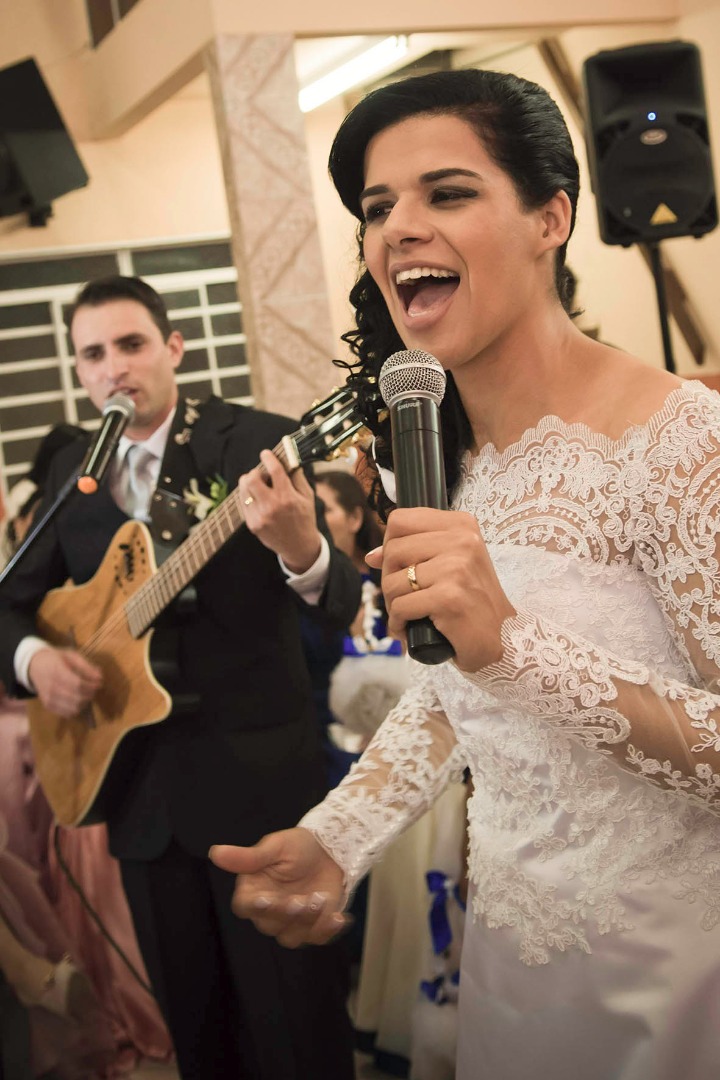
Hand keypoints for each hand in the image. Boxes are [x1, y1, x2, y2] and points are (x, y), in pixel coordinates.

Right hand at [29, 646, 102, 718]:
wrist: (35, 666)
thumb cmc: (56, 659)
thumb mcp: (71, 655)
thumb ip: (86, 666)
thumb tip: (100, 677)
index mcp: (56, 671)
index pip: (77, 684)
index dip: (91, 686)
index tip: (99, 683)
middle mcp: (51, 687)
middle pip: (77, 698)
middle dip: (90, 694)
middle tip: (95, 688)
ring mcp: (48, 698)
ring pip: (74, 708)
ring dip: (85, 702)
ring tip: (87, 693)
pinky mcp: (48, 706)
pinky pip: (67, 713)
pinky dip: (76, 708)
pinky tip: (78, 699)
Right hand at [209, 827, 347, 947]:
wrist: (332, 850)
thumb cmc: (298, 846)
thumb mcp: (274, 847)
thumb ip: (248, 856)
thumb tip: (214, 852)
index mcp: (254, 890)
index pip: (245, 907)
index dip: (255, 906)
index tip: (268, 898)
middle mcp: (269, 911)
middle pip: (269, 925)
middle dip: (287, 914)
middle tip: (302, 899)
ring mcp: (291, 922)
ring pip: (291, 937)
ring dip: (308, 922)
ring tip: (322, 899)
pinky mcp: (313, 928)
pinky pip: (317, 938)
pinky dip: (328, 930)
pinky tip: (338, 917)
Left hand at [239, 451, 321, 573]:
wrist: (299, 546)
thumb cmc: (305, 518)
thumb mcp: (308, 496)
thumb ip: (298, 477)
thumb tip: (289, 459)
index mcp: (287, 497)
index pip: (274, 470)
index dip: (268, 457)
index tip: (265, 453)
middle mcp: (271, 506)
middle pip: (251, 479)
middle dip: (255, 472)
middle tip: (261, 475)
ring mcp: (259, 516)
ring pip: (243, 490)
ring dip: (248, 483)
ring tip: (258, 486)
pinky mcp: (252, 524)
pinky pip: (243, 503)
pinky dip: (248, 496)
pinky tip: (257, 498)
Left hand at [366, 507, 515, 671]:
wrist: (502, 637)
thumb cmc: (472, 599)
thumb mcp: (449, 565)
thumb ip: (413, 552)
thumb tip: (372, 555)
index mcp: (461, 525)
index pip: (399, 521)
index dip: (390, 546)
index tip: (401, 568)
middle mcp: (462, 541)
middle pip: (392, 551)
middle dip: (389, 579)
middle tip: (403, 598)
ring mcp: (457, 568)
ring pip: (393, 581)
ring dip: (393, 605)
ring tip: (408, 616)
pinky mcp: (450, 598)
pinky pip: (401, 607)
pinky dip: (398, 624)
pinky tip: (408, 630)